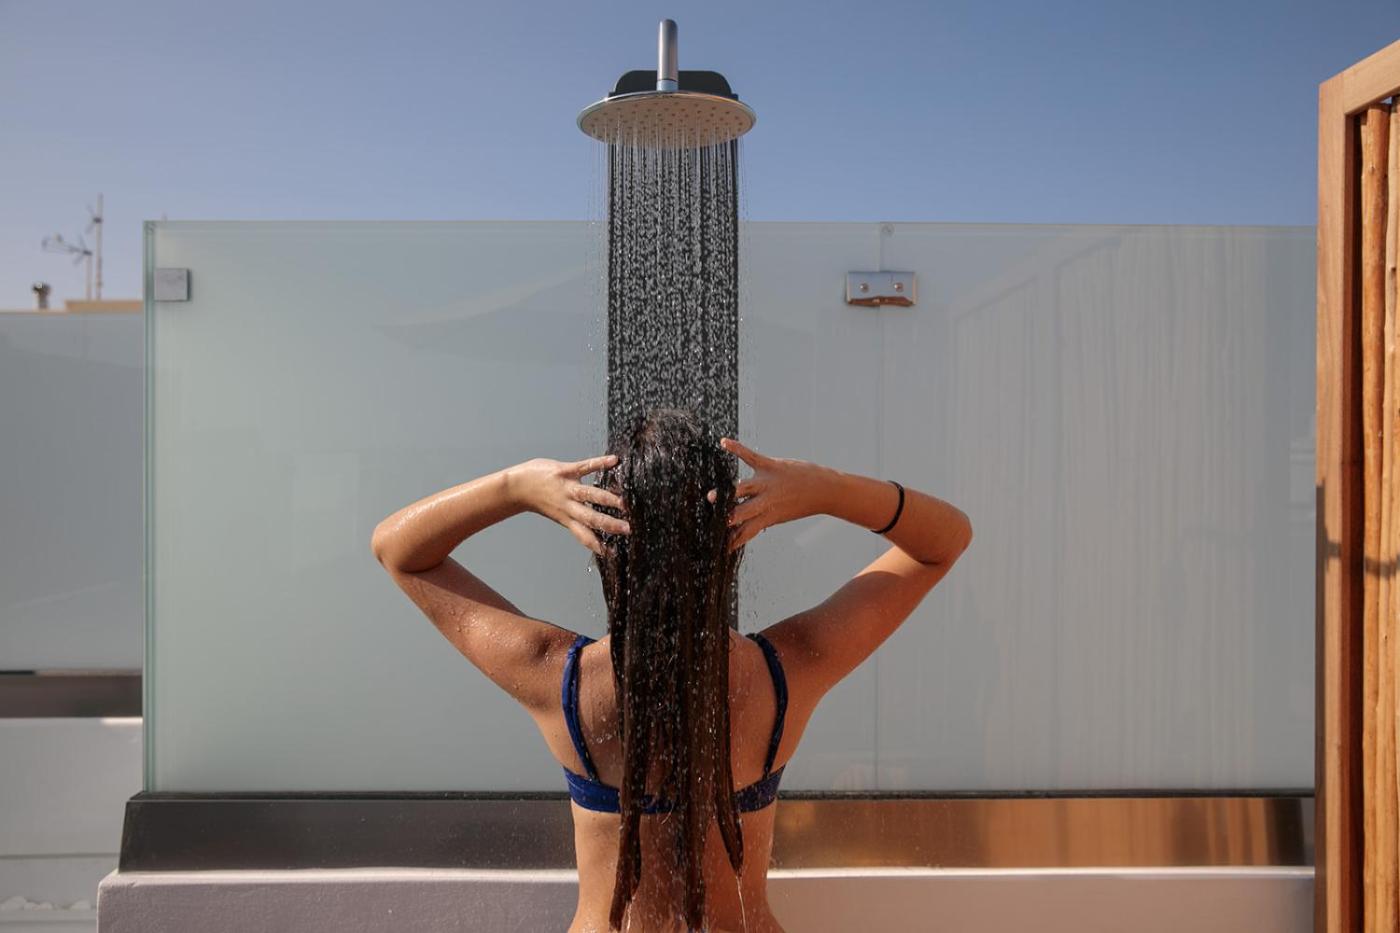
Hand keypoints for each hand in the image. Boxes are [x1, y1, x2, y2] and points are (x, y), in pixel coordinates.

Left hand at [509, 455, 629, 555]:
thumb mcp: (557, 513)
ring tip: (622, 503)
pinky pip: (585, 466)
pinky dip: (600, 463)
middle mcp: (568, 506)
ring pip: (590, 494)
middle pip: (591, 518)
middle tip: (627, 529)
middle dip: (609, 524)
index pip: (584, 535)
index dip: (597, 544)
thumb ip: (573, 518)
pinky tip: (614, 460)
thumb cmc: (536, 499)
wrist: (516, 486)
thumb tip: (592, 524)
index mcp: (567, 518)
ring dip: (607, 499)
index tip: (612, 552)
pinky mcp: (565, 471)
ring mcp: (567, 488)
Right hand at [708, 438, 828, 551]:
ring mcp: (767, 482)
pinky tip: (724, 443)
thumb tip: (746, 526)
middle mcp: (766, 500)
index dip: (733, 538)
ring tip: (712, 497)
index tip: (723, 545)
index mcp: (768, 515)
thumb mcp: (780, 515)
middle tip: (715, 521)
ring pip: (742, 488)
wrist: (824, 489)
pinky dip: (736, 448)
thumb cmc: (803, 503)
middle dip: (727, 517)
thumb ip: (762, 518)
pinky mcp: (770, 465)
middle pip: (741, 511)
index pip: (746, 530)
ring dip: (727, 493)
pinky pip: (750, 456)